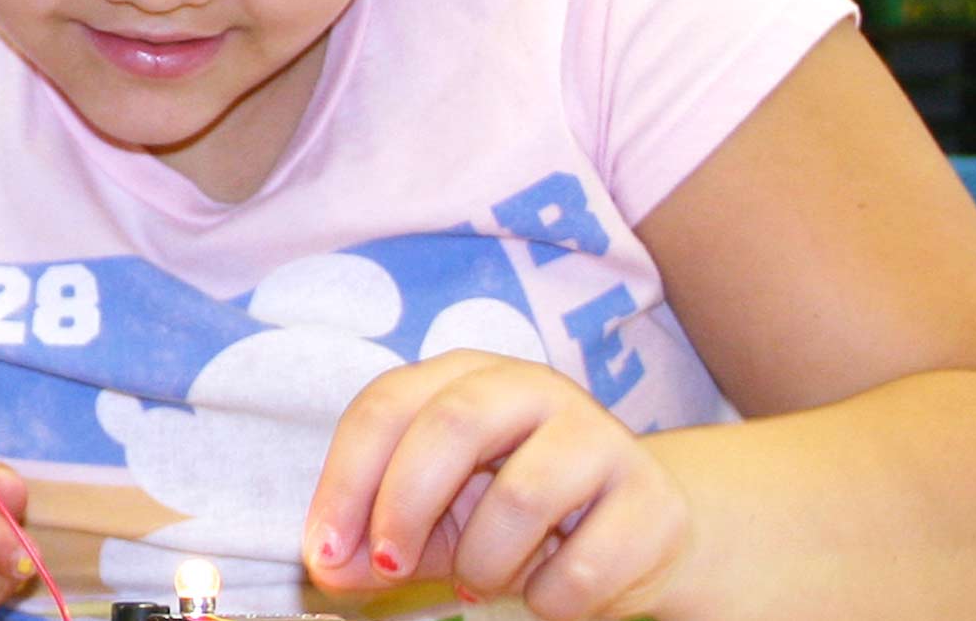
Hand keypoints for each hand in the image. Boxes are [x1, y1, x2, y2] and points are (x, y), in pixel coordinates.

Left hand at [304, 351, 689, 620]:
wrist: (634, 536)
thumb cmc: (510, 518)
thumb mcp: (433, 521)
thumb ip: (375, 539)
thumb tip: (326, 569)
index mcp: (464, 376)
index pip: (386, 405)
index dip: (346, 480)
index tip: (325, 551)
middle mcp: (532, 387)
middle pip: (453, 425)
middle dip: (405, 506)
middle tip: (391, 568)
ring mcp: (599, 436)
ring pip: (521, 497)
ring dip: (482, 563)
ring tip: (482, 580)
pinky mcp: (650, 499)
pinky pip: (582, 566)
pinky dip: (548, 599)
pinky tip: (547, 592)